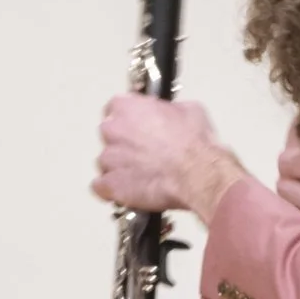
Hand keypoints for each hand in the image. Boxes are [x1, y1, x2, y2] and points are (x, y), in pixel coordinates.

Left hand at [94, 95, 244, 218]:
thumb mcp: (189, 110)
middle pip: (110, 135)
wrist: (197, 174)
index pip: (116, 107)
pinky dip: (113, 190)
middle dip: (124, 144)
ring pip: (107, 162)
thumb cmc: (193, 144)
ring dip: (120, 168)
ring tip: (142, 175)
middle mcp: (113, 130)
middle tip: (145, 152)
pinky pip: (102, 187)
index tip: (136, 125)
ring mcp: (109, 158)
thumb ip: (169, 111)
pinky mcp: (111, 185)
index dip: (129, 119)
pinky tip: (128, 191)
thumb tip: (172, 117)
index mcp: (128, 107)